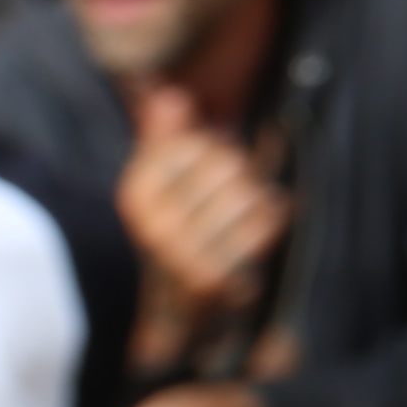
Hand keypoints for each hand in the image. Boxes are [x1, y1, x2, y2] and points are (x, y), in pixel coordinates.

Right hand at [117, 82, 289, 354]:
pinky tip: (262, 227)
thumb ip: (164, 139)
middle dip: (241, 174)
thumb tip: (168, 94)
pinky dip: (271, 222)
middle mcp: (152, 222)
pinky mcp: (211, 276)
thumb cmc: (174, 235)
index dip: (214, 150)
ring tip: (247, 213)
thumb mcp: (161, 186)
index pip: (195, 143)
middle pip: (227, 164)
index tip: (208, 172)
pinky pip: (263, 225)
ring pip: (249, 193)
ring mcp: (180, 252)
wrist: (172, 312)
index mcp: (135, 194)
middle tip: (235, 193)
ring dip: (259, 199)